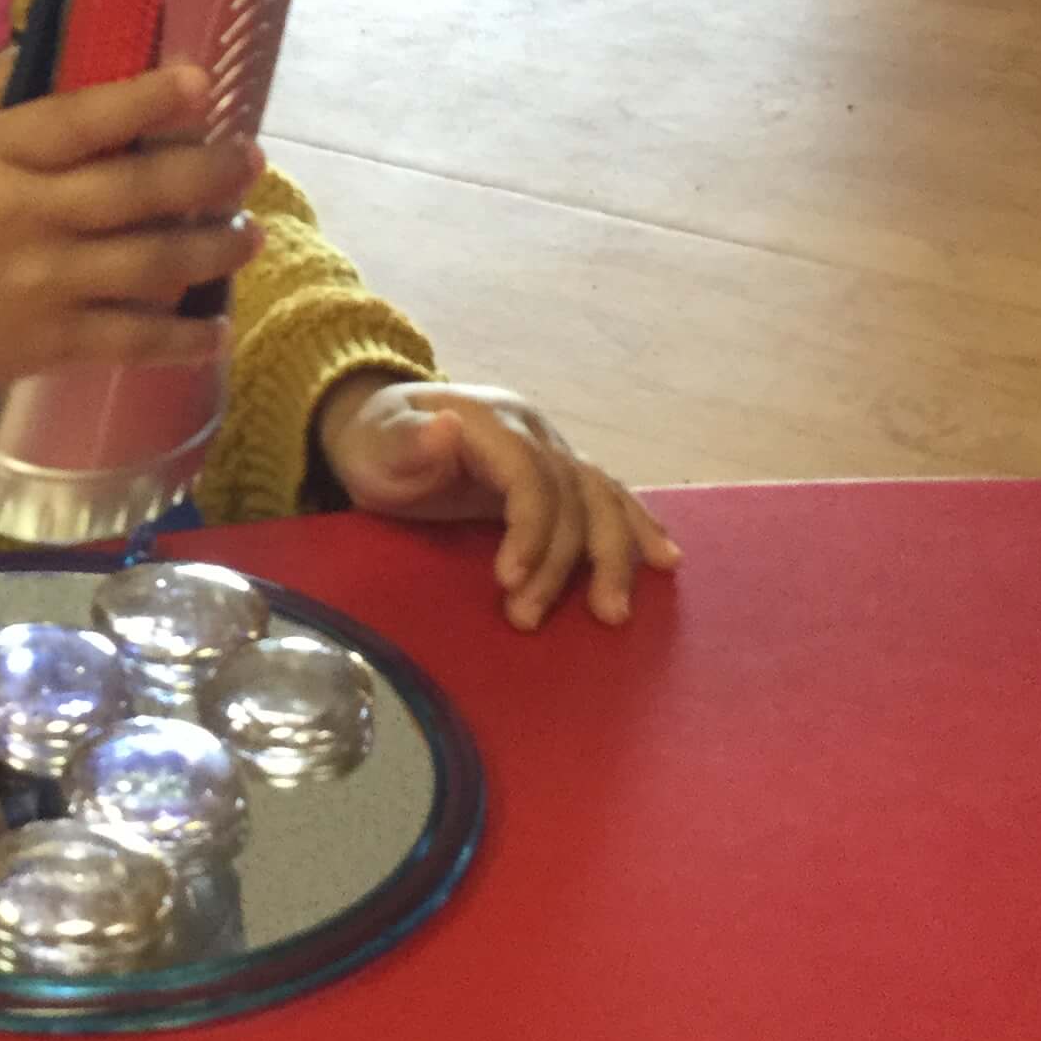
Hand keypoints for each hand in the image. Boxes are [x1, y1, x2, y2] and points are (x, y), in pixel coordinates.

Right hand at [0, 59, 264, 434]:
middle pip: (135, 191)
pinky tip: (218, 329)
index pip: (80, 119)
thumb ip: (3, 85)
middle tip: (250, 159)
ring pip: (150, 266)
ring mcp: (39, 287)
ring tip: (249, 233)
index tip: (203, 81)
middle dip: (207, 173)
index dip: (147, 98)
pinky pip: (131, 342)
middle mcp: (22, 218)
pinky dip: (183, 340)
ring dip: (213, 249)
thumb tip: (73, 31)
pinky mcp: (47, 346)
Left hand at [316, 375, 679, 630]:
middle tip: (531, 619)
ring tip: (613, 612)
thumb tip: (446, 428)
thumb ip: (408, 442)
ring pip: (601, 498)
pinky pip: (607, 496)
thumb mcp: (375, 444)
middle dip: (561, 562)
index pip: (531, 477)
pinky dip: (638, 527)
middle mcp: (534, 432)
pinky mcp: (559, 473)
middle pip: (572, 495)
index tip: (508, 583)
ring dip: (614, 555)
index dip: (530, 530)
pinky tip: (665, 560)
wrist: (384, 426)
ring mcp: (553, 450)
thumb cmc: (376, 443)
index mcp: (494, 421)